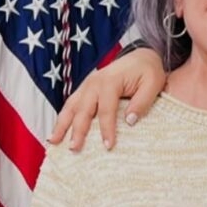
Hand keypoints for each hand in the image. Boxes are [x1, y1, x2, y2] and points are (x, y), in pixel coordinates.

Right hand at [48, 48, 166, 150]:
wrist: (141, 57)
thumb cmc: (147, 71)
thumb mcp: (153, 83)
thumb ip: (142, 102)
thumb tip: (130, 121)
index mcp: (110, 81)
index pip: (106, 109)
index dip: (107, 129)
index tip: (108, 146)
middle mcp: (94, 83)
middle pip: (82, 110)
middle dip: (77, 130)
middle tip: (75, 149)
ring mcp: (86, 86)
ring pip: (70, 107)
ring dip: (61, 125)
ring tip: (53, 142)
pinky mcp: (84, 90)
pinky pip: (70, 105)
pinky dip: (62, 119)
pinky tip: (57, 132)